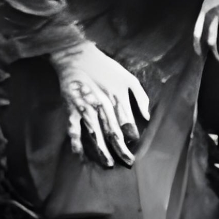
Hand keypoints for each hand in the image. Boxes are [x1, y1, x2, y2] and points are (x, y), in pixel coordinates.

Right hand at [51, 42, 149, 166]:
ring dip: (102, 151)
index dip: (131, 137)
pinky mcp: (72, 108)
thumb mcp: (128, 77)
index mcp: (118, 97)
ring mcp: (87, 107)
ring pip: (96, 134)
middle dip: (121, 150)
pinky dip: (76, 142)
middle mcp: (103, 105)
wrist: (77, 55)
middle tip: (127, 162)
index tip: (134, 147)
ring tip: (108, 164)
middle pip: (113, 132)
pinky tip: (80, 154)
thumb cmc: (105, 67)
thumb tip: (147, 117)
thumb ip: (140, 96)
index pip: (127, 123)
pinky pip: (74, 129)